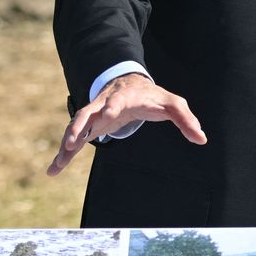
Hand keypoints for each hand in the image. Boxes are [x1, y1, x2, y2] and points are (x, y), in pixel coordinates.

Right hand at [45, 73, 205, 175]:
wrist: (130, 85)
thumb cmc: (153, 97)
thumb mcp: (173, 104)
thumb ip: (186, 120)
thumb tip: (201, 139)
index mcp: (125, 97)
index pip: (118, 99)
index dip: (113, 105)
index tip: (109, 113)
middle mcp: (104, 104)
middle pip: (89, 112)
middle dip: (80, 124)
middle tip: (72, 140)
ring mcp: (93, 114)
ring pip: (76, 127)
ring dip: (67, 143)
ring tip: (58, 163)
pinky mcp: (89, 126)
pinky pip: (74, 140)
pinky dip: (64, 154)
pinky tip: (54, 170)